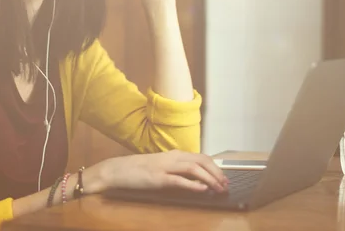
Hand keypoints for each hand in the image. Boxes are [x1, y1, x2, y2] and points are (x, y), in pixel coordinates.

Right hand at [98, 150, 228, 192]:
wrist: (118, 170)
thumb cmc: (139, 170)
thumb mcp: (162, 168)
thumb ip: (177, 171)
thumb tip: (195, 179)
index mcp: (175, 154)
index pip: (201, 157)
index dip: (215, 167)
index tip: (224, 178)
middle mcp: (173, 157)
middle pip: (202, 160)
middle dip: (217, 173)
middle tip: (226, 185)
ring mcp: (166, 167)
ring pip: (194, 168)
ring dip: (210, 179)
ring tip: (219, 188)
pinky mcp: (158, 178)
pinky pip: (179, 180)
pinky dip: (193, 184)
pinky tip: (202, 189)